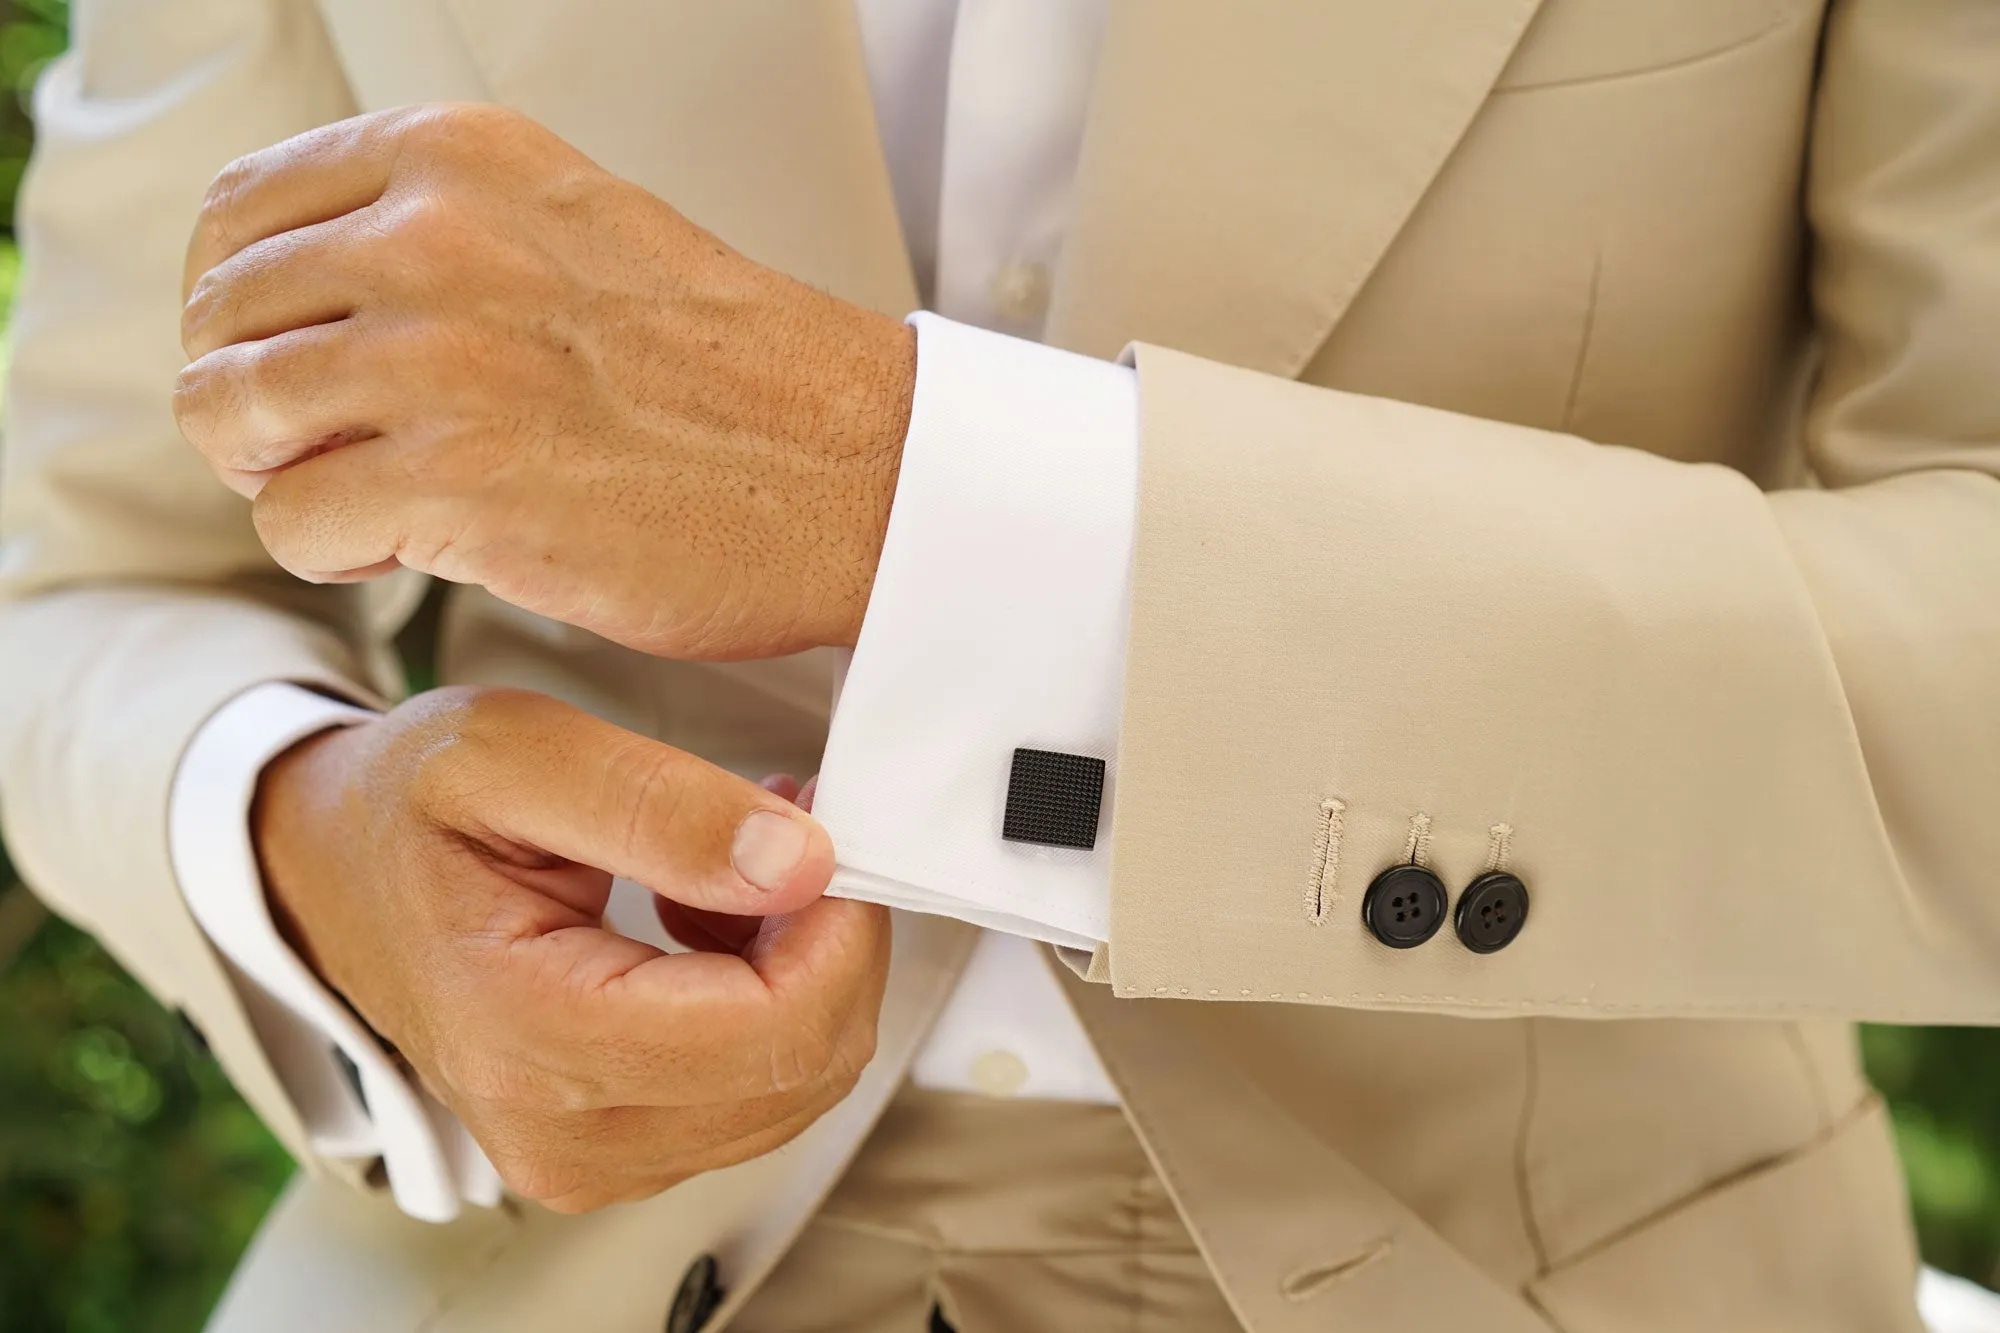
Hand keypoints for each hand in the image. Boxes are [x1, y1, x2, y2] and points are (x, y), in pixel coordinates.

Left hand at [176, 104, 916, 659]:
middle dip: (260, 404)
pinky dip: (338, 553)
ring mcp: (440, 361)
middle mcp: (433, 239)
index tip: (294, 364)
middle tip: (340, 450)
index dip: (245, 308)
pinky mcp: (457, 484)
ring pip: (232, 417)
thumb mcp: (572, 228)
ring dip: (287, 478)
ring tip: (377, 501)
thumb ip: (438, 233)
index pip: (239, 215)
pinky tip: (421, 547)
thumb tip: (300, 295)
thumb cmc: (731, 370)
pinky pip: (291, 525)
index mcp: (458, 160)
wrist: (852, 465)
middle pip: (220, 323)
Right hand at [254, 686, 888, 1212]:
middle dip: (832, 947)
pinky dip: (767, 1012)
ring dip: (800, 977)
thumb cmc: (407, 806)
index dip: (840, 932)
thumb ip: (662, 805)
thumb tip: (801, 863)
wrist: (330, 872)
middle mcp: (557, 1132)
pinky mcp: (611, 1156)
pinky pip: (753, 1100)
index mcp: (525, 1031)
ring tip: (730, 878)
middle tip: (789, 840)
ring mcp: (584, 1160)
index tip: (827, 841)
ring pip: (793, 1091)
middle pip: (798, 1072)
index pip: (770, 1028)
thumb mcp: (516, 751)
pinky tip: (710, 934)